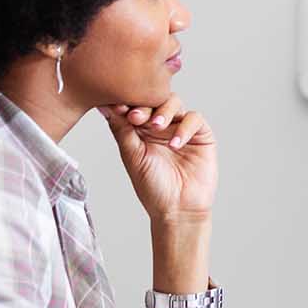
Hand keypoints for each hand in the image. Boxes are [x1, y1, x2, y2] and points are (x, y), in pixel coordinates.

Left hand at [105, 97, 216, 220]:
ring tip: (157, 126)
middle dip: (144, 105)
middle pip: (154, 98)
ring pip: (174, 102)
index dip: (127, 103)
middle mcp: (161, 126)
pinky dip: (184, 127)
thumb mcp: (132, 156)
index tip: (118, 108)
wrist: (177, 209)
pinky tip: (175, 144)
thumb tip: (106, 105)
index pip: (134, 105)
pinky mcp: (201, 135)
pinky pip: (194, 119)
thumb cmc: (153, 187)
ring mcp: (181, 129)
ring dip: (164, 111)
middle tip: (136, 117)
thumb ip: (122, 129)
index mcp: (141, 130)